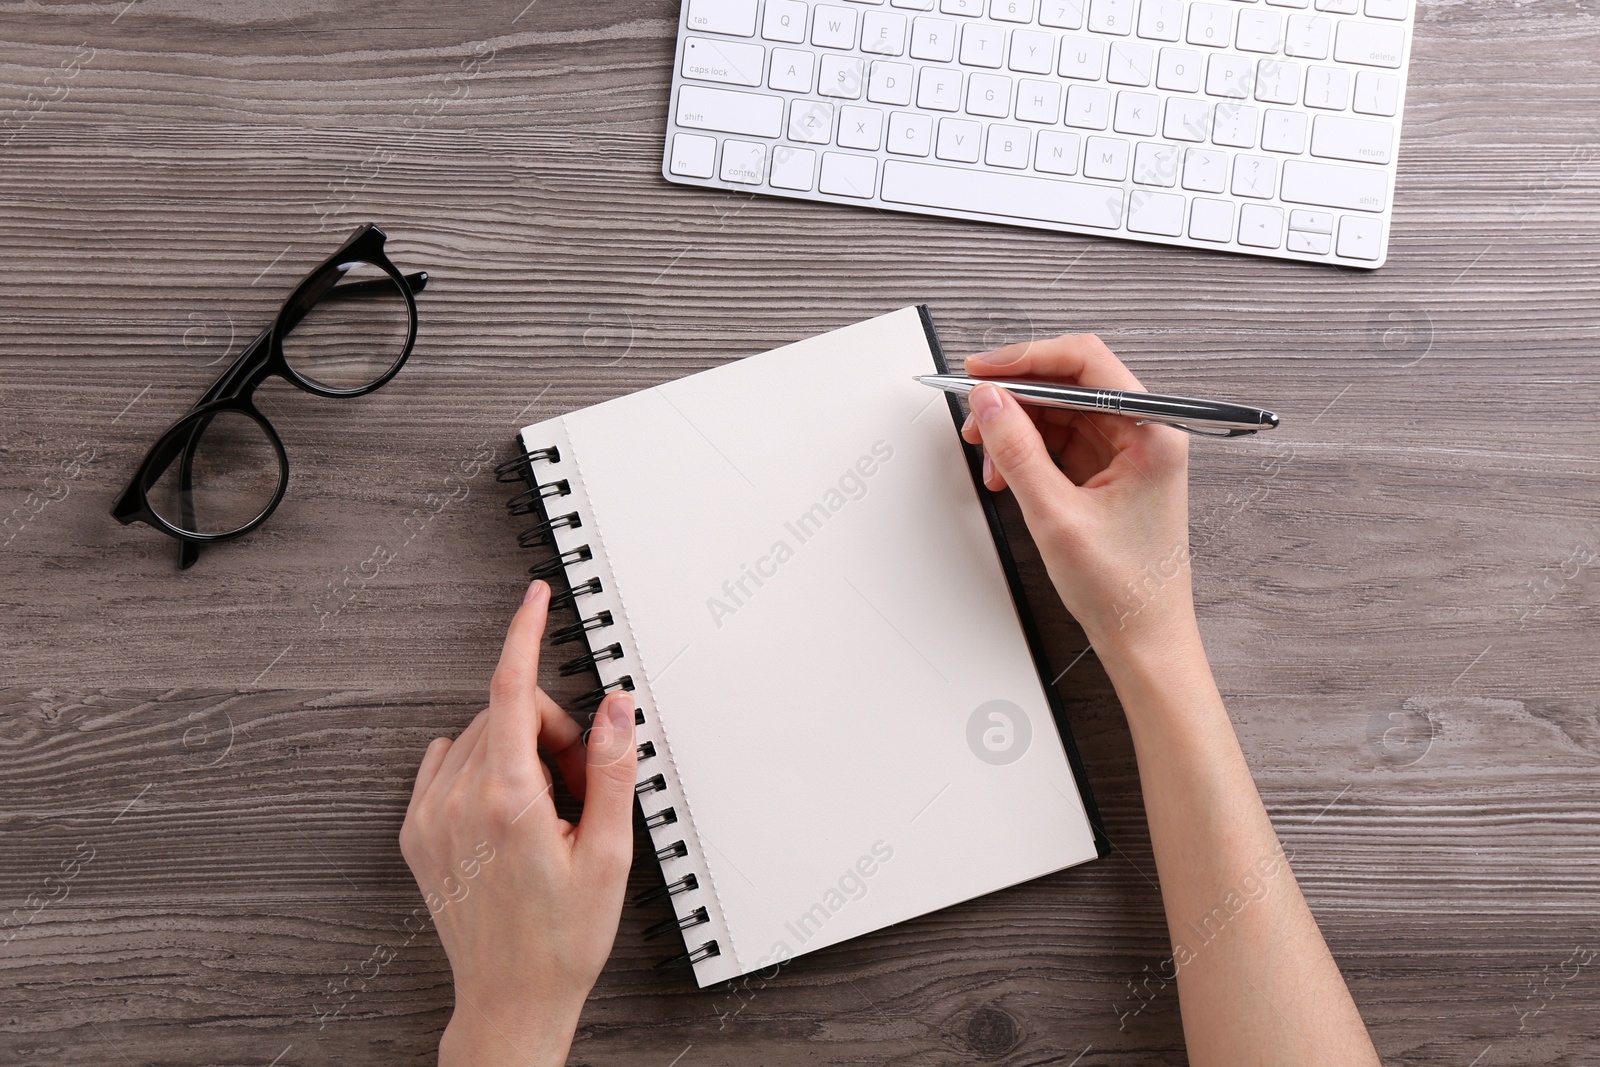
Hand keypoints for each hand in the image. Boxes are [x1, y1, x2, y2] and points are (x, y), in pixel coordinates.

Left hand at [399, 579, 637, 1066]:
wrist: (510, 997)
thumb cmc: (562, 937)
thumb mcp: (610, 853)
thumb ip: (614, 769)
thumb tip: (617, 707)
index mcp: (507, 801)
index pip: (511, 689)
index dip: (524, 633)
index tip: (533, 599)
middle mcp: (457, 802)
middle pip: (505, 713)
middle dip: (549, 733)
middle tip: (579, 790)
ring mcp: (429, 817)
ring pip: (476, 736)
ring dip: (516, 752)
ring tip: (548, 814)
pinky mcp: (415, 832)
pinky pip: (446, 763)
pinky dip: (480, 768)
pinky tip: (510, 813)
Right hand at [960, 335, 1195, 661]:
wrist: (1143, 637)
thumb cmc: (1123, 588)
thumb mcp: (1056, 515)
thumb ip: (1017, 451)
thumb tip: (988, 402)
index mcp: (1153, 432)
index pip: (1086, 363)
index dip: (1027, 359)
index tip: (982, 369)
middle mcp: (1146, 432)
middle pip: (1070, 383)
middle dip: (1016, 397)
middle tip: (974, 412)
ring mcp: (1128, 451)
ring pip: (1060, 412)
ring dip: (1017, 428)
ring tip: (986, 454)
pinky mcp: (1110, 471)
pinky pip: (1061, 440)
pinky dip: (1027, 451)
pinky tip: (1005, 472)